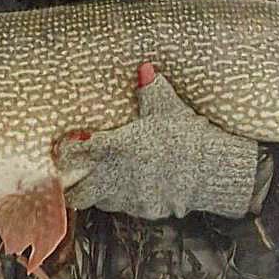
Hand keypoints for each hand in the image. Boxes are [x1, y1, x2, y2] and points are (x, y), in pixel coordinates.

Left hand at [57, 65, 261, 220]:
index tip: (67, 147)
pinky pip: (126, 207)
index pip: (75, 154)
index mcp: (114, 147)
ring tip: (106, 178)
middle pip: (77, 192)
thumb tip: (144, 67)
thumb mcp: (167, 107)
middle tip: (75, 175)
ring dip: (98, 192)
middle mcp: (115, 176)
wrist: (211, 169)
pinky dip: (124, 199)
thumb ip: (150, 89)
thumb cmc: (186, 134)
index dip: (66, 152)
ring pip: (100, 202)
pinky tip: (133, 187)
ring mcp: (130, 197)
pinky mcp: (146, 211)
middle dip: (73, 186)